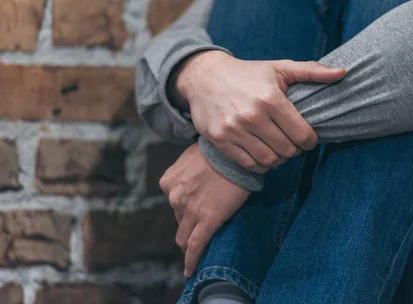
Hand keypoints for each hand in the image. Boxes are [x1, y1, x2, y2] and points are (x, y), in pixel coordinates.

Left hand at [160, 143, 250, 276]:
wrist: (236, 154)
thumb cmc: (220, 150)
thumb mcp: (193, 155)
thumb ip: (187, 170)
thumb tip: (195, 176)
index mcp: (168, 181)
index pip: (174, 201)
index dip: (185, 204)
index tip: (195, 206)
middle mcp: (174, 197)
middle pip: (179, 218)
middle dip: (188, 220)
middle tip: (203, 220)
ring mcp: (189, 211)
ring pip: (184, 236)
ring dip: (189, 241)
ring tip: (194, 250)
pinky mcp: (207, 221)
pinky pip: (196, 246)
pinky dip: (191, 260)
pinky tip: (190, 270)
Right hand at [172, 51, 345, 172]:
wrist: (204, 77)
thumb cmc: (247, 73)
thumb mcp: (279, 68)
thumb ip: (312, 72)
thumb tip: (343, 73)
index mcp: (270, 99)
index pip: (302, 134)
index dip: (310, 140)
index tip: (308, 137)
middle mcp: (252, 116)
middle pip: (287, 150)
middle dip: (295, 149)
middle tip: (293, 142)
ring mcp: (234, 130)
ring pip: (269, 160)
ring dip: (279, 159)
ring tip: (279, 148)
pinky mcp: (221, 141)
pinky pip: (249, 164)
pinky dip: (261, 164)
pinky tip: (263, 152)